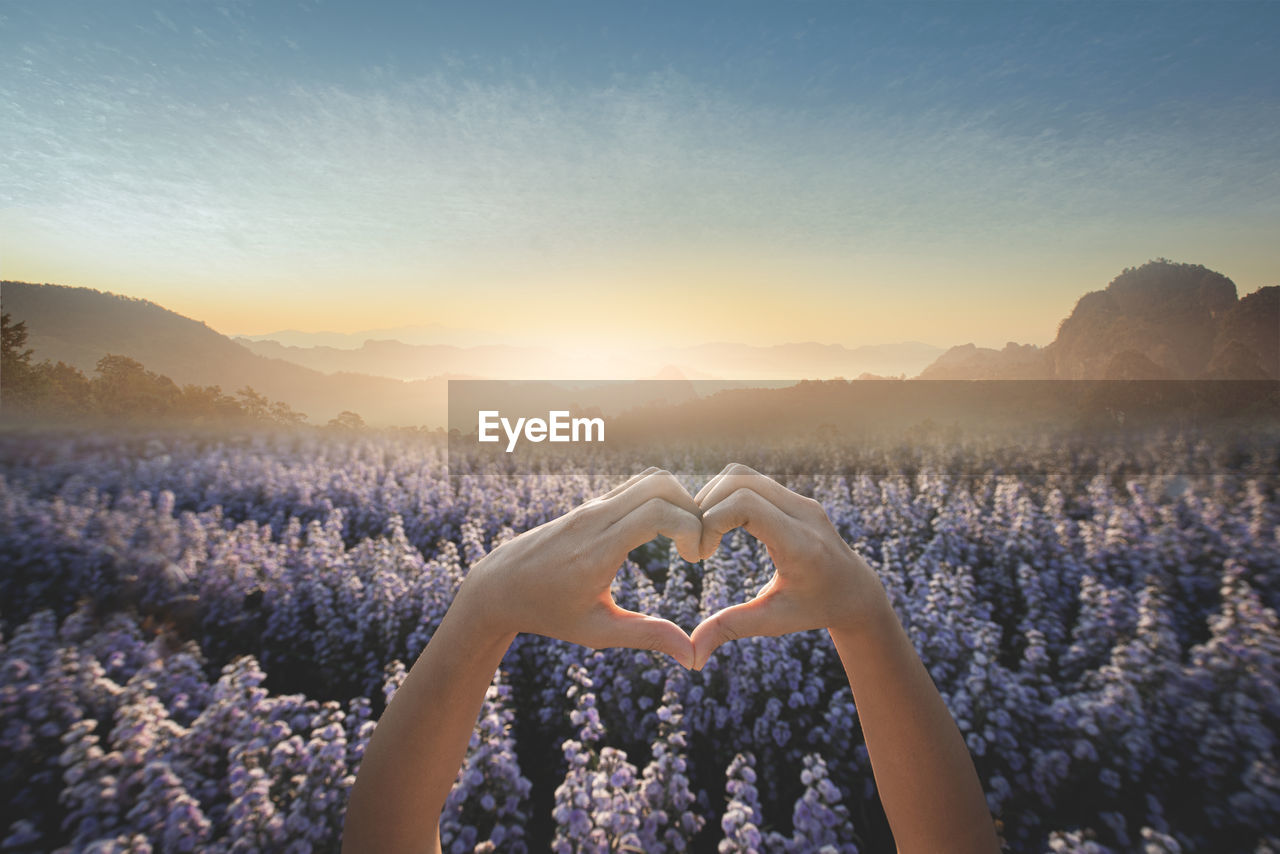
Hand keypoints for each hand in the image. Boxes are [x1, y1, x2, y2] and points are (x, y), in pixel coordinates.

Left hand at [453, 467, 702, 667]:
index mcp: (597, 550)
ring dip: (678, 501)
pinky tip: (665, 533)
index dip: (690, 528)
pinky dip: (661, 500)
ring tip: (686, 538)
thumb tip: (692, 658)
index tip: (695, 559)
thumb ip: (646, 636)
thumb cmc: (547, 613)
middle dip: (692, 509)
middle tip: (699, 545)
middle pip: (660, 485)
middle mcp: (594, 519)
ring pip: (649, 479)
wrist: (499, 586)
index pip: (656, 513)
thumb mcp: (596, 632)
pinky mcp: (591, 505)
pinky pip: (635, 487)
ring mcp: (591, 507)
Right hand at [690, 463, 888, 668]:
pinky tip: (718, 525)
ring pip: (742, 474)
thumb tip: (692, 658)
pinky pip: (751, 480)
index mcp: (799, 544)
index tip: (701, 556)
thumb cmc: (813, 610)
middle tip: (695, 541)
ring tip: (702, 532)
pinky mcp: (795, 496)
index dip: (711, 521)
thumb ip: (731, 630)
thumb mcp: (773, 622)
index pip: (745, 505)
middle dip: (704, 506)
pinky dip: (726, 495)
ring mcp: (801, 500)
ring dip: (713, 496)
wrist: (856, 592)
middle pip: (738, 481)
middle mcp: (803, 513)